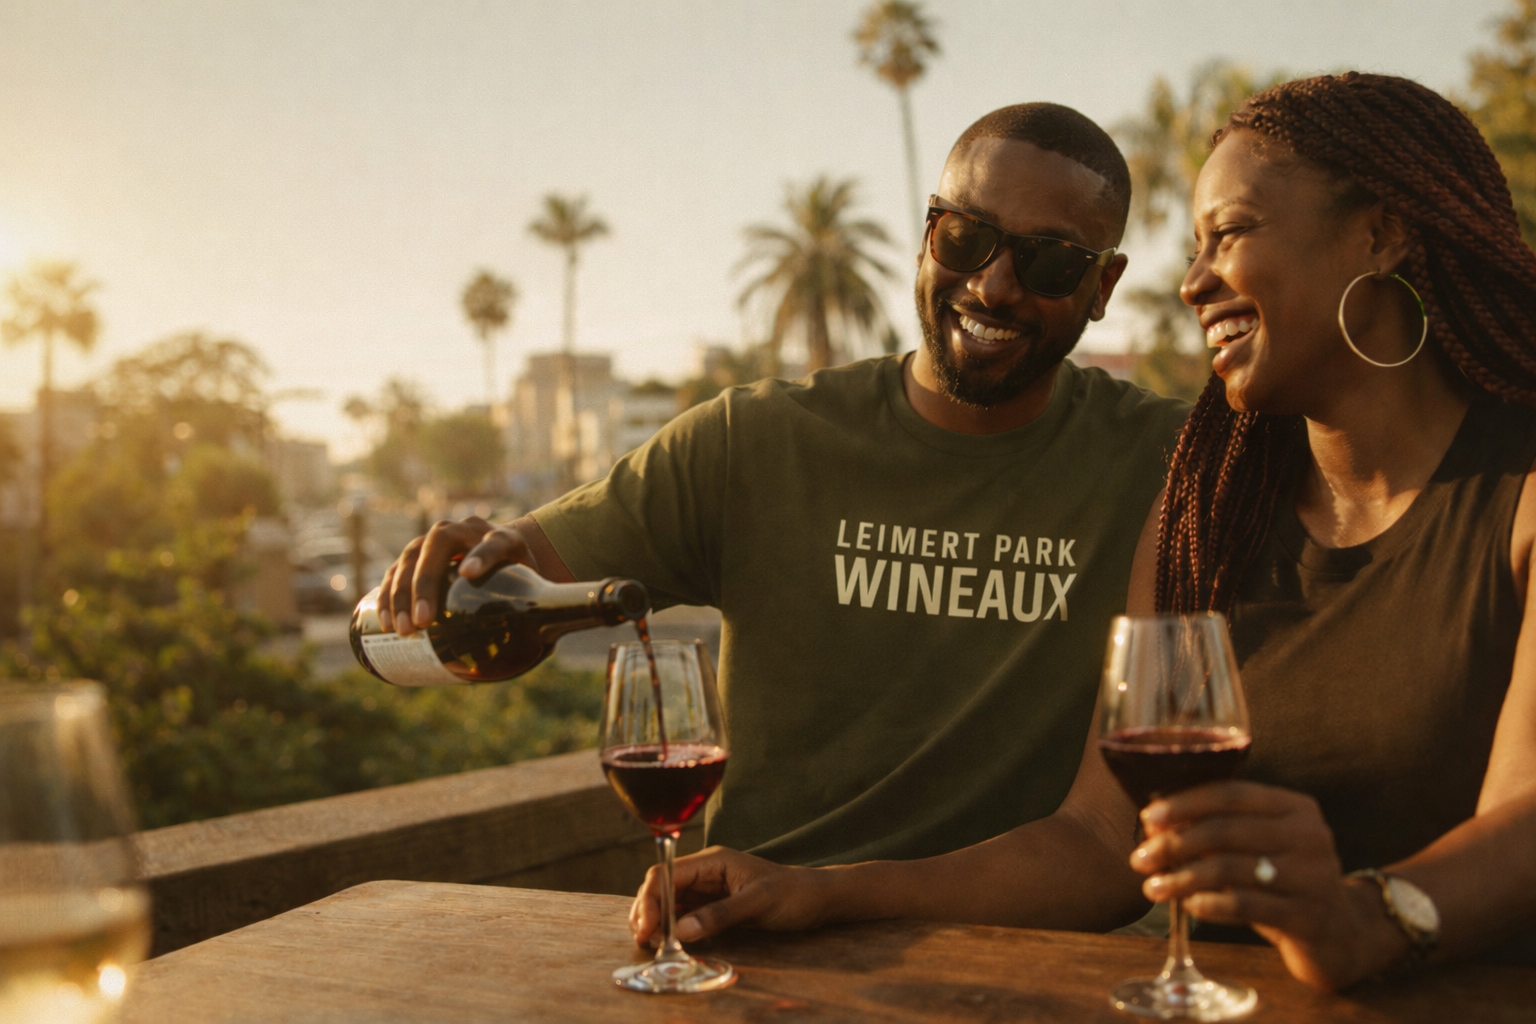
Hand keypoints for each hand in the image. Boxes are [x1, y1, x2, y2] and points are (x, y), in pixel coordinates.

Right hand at [376, 517, 537, 634]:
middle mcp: (464, 531)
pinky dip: (387, 594)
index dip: (482, 555)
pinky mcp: (414, 555)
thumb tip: (546, 650)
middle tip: (424, 622)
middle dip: (426, 584)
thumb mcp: (533, 586)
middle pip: (439, 547)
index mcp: (501, 536)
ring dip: (400, 593)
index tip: (469, 572)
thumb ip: (539, 610)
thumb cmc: (517, 576)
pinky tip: (384, 620)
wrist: (498, 554)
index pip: (494, 542)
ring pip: (410, 557)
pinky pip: (395, 570)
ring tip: (402, 629)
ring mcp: (434, 539)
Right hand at [628, 846, 834, 946]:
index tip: (647, 929)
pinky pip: (684, 915)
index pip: (668, 874)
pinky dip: (673, 928)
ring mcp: (709, 889)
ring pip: (669, 902)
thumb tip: (682, 931)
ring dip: (657, 921)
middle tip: (645, 941)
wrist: (817, 899)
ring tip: (652, 944)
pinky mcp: (714, 906)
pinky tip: (670, 942)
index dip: (651, 900)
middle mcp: (706, 872)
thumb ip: (720, 915)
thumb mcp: (758, 903)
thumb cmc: (793, 894)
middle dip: (648, 912)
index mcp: (713, 861)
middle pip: (662, 887)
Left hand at [1130, 781, 1407, 989]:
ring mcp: (1313, 877)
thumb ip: (1220, 829)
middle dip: (1174, 842)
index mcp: (1296, 807)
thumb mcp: (1260, 847)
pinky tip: (1188, 906)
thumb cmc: (1285, 882)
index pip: (1232, 793)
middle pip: (1226, 830)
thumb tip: (1155, 822)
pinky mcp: (1308, 917)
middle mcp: (1310, 836)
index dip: (1185, 802)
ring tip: (1153, 887)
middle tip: (1140, 858)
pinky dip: (1208, 904)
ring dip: (1182, 877)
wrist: (1343, 935)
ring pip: (1230, 869)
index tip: (1148, 817)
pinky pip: (1244, 905)